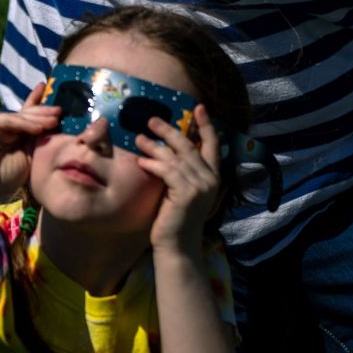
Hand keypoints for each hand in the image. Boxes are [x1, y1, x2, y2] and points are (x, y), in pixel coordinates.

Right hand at [0, 82, 60, 204]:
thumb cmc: (4, 180)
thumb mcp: (28, 158)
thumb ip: (36, 142)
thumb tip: (54, 126)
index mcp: (12, 136)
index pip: (28, 118)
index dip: (40, 106)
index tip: (55, 98)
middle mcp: (2, 128)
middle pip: (25, 115)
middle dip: (43, 112)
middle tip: (60, 110)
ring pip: (19, 117)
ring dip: (38, 118)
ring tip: (55, 120)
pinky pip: (9, 121)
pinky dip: (25, 124)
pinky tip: (39, 128)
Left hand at [135, 105, 222, 254]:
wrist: (177, 245)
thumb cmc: (176, 217)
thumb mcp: (184, 189)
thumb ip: (183, 171)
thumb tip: (169, 148)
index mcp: (213, 177)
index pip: (213, 145)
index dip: (206, 125)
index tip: (199, 107)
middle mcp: (210, 179)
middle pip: (189, 146)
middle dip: (170, 131)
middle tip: (152, 120)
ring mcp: (199, 186)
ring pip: (175, 157)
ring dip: (155, 146)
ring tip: (139, 138)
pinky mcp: (186, 194)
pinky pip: (167, 171)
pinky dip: (153, 164)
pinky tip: (141, 161)